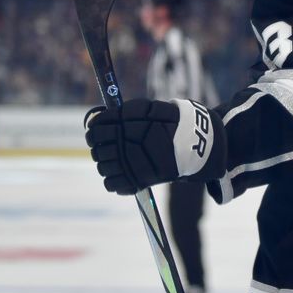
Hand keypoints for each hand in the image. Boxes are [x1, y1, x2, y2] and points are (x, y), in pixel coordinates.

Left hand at [85, 99, 224, 194]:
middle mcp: (128, 143)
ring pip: (102, 166)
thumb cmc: (173, 123)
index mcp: (130, 123)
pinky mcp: (138, 181)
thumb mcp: (152, 108)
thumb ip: (126, 112)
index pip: (98, 127)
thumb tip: (96, 118)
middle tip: (106, 145)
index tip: (96, 130)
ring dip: (105, 163)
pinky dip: (113, 179)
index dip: (94, 129)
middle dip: (98, 146)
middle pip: (98, 148)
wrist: (198, 144)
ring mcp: (132, 164)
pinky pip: (111, 184)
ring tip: (116, 159)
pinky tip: (122, 173)